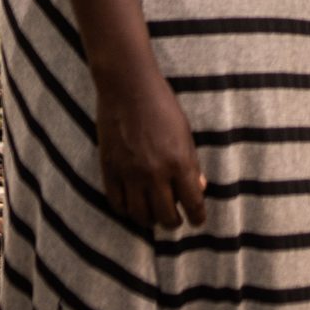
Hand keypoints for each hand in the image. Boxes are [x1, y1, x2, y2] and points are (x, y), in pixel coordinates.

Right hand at [94, 64, 204, 229]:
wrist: (128, 87)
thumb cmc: (161, 104)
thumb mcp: (185, 132)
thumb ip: (191, 163)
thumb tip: (199, 187)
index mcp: (179, 162)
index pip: (193, 203)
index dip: (197, 217)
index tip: (197, 221)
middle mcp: (155, 173)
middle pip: (165, 216)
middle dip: (173, 222)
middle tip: (175, 221)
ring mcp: (130, 174)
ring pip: (140, 215)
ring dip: (149, 221)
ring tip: (154, 217)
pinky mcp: (110, 170)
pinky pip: (117, 203)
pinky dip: (126, 211)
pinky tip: (132, 208)